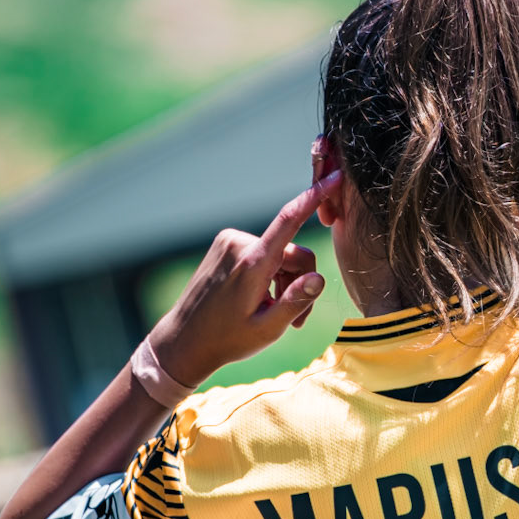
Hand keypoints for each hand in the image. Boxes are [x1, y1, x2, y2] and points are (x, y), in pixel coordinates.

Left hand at [147, 170, 340, 388]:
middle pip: (292, 252)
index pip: (289, 220)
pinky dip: (268, 275)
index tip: (333, 177)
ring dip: (284, 282)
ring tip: (273, 313)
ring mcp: (229, 242)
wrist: (184, 340)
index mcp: (251, 264)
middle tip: (296, 320)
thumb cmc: (227, 340)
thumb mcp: (267, 329)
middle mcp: (239, 244)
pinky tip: (259, 300)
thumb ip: (296, 302)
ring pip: (279, 255)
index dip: (314, 197)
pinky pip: (262, 254)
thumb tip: (319, 278)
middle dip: (299, 283)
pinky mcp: (225, 245)